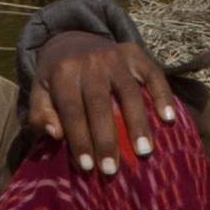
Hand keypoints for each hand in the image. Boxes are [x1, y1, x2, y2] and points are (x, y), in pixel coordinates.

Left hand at [26, 30, 184, 176]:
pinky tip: (169, 118)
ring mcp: (115, 56)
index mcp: (63, 72)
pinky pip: (153, 73)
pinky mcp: (135, 53)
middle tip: (112, 169)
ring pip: (129, 92)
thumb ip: (41, 115)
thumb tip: (56, 134)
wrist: (73, 40)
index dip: (79, 139)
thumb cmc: (57, 79)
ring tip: (145, 151)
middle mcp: (90, 62)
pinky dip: (163, 95)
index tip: (87, 167)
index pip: (72, 110)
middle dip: (106, 139)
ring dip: (138, 123)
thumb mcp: (40, 93)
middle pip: (100, 104)